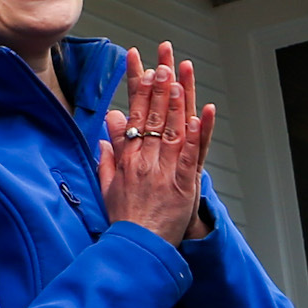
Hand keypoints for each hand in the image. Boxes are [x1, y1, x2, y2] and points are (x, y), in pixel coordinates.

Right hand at [96, 42, 216, 245]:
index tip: (141, 64)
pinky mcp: (182, 184)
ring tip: (178, 77)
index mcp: (128, 157)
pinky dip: (196, 134)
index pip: (134, 113)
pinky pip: (190, 155)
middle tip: (162, 60)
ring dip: (175, 101)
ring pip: (170, 129)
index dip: (138, 87)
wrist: (138, 246)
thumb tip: (107, 131)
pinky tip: (200, 115)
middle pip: (152, 115)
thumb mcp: (108, 184)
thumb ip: (108, 155)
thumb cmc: (125, 218)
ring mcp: (163, 170)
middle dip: (158, 85)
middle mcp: (144, 159)